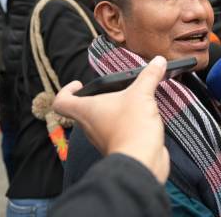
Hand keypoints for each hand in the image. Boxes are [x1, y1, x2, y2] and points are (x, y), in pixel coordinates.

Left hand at [52, 56, 169, 183]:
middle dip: (97, 98)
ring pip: (101, 121)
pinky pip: (116, 132)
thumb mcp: (142, 95)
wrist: (142, 161)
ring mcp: (102, 138)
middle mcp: (89, 126)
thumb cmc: (132, 126)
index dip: (66, 90)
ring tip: (131, 101)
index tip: (79, 84)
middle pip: (83, 110)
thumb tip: (158, 61)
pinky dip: (125, 124)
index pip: (62, 102)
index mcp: (86, 110)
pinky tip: (140, 117)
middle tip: (113, 90)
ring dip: (113, 111)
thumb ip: (149, 76)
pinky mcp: (117, 146)